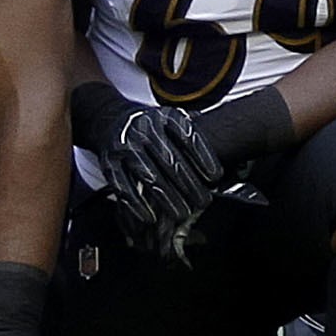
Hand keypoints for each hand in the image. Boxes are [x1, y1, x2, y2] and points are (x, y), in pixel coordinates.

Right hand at [98, 95, 229, 260]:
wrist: (111, 121)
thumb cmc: (154, 128)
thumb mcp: (174, 119)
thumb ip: (197, 131)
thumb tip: (226, 153)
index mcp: (165, 117)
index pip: (188, 137)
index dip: (204, 158)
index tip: (216, 177)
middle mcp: (144, 129)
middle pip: (171, 160)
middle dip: (190, 184)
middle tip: (203, 202)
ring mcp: (125, 146)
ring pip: (150, 176)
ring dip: (167, 198)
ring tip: (182, 214)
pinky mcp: (109, 164)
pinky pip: (124, 187)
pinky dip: (138, 205)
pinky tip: (151, 218)